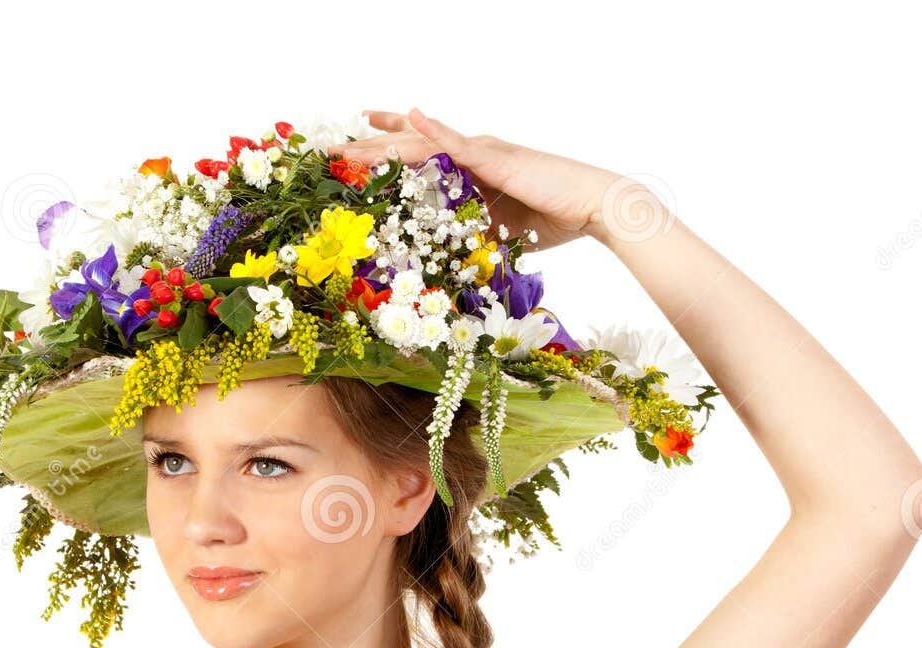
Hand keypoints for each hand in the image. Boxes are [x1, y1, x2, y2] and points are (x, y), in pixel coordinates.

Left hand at [327, 107, 626, 250]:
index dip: (384, 147)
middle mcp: (469, 154)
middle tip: (330, 147)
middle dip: (368, 147)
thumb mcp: (499, 233)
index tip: (352, 146)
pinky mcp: (496, 158)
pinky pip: (459, 142)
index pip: (418, 156)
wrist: (592, 206)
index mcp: (468, 171)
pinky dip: (434, 129)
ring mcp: (481, 152)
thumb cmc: (552, 218)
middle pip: (409, 148)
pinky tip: (411, 116)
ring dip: (386, 139)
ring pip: (424, 144)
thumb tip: (449, 256)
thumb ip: (471, 236)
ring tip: (352, 134)